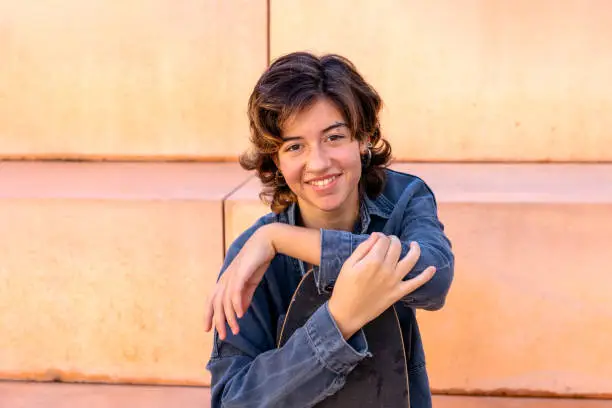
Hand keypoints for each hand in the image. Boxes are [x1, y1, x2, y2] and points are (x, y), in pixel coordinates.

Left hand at [203, 225, 276, 339]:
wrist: (265, 242)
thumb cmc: (257, 261)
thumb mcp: (250, 282)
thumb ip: (244, 296)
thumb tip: (240, 311)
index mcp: (225, 280)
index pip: (212, 300)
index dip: (208, 314)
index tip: (208, 329)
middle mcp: (225, 279)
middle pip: (216, 303)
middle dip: (218, 321)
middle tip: (223, 336)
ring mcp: (232, 275)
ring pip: (225, 301)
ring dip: (230, 317)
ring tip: (235, 330)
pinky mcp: (241, 272)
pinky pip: (236, 292)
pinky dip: (236, 304)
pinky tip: (241, 315)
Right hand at [328, 233, 434, 338]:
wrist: (347, 312)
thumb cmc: (344, 287)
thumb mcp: (348, 265)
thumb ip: (363, 248)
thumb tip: (376, 236)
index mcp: (372, 260)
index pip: (383, 241)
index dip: (381, 236)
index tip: (378, 238)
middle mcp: (387, 269)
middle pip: (396, 247)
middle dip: (394, 241)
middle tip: (390, 242)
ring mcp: (395, 281)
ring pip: (410, 260)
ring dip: (415, 250)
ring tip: (414, 245)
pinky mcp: (399, 293)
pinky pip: (416, 283)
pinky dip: (426, 276)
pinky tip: (433, 268)